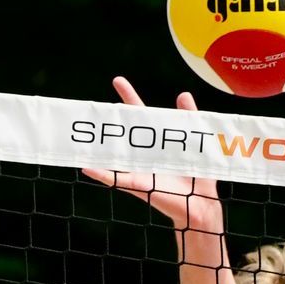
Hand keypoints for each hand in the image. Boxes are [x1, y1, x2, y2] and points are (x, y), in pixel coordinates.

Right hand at [84, 77, 223, 236]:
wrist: (202, 202)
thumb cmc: (198, 174)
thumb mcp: (197, 142)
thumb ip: (190, 119)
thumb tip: (183, 94)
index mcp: (158, 141)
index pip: (142, 116)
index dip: (130, 98)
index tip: (117, 81)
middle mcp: (145, 153)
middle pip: (125, 130)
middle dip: (111, 116)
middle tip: (95, 103)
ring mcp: (139, 168)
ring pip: (114, 154)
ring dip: (99, 145)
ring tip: (82, 133)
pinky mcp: (140, 186)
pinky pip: (117, 180)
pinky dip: (102, 174)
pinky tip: (87, 168)